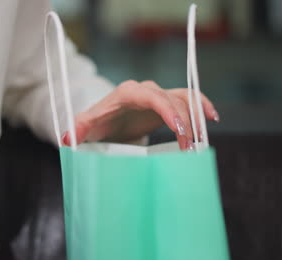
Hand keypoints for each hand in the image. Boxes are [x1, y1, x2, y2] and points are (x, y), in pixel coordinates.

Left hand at [62, 80, 218, 149]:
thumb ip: (78, 129)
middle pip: (173, 100)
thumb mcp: (87, 126)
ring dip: (197, 116)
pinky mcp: (167, 103)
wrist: (107, 119)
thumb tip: (68, 138)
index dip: (169, 111)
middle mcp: (146, 90)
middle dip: (185, 122)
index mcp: (128, 92)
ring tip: (203, 139)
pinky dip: (202, 105)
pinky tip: (213, 118)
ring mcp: (159, 95)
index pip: (153, 97)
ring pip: (185, 98)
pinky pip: (189, 100)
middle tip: (190, 147)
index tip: (180, 130)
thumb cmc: (98, 122)